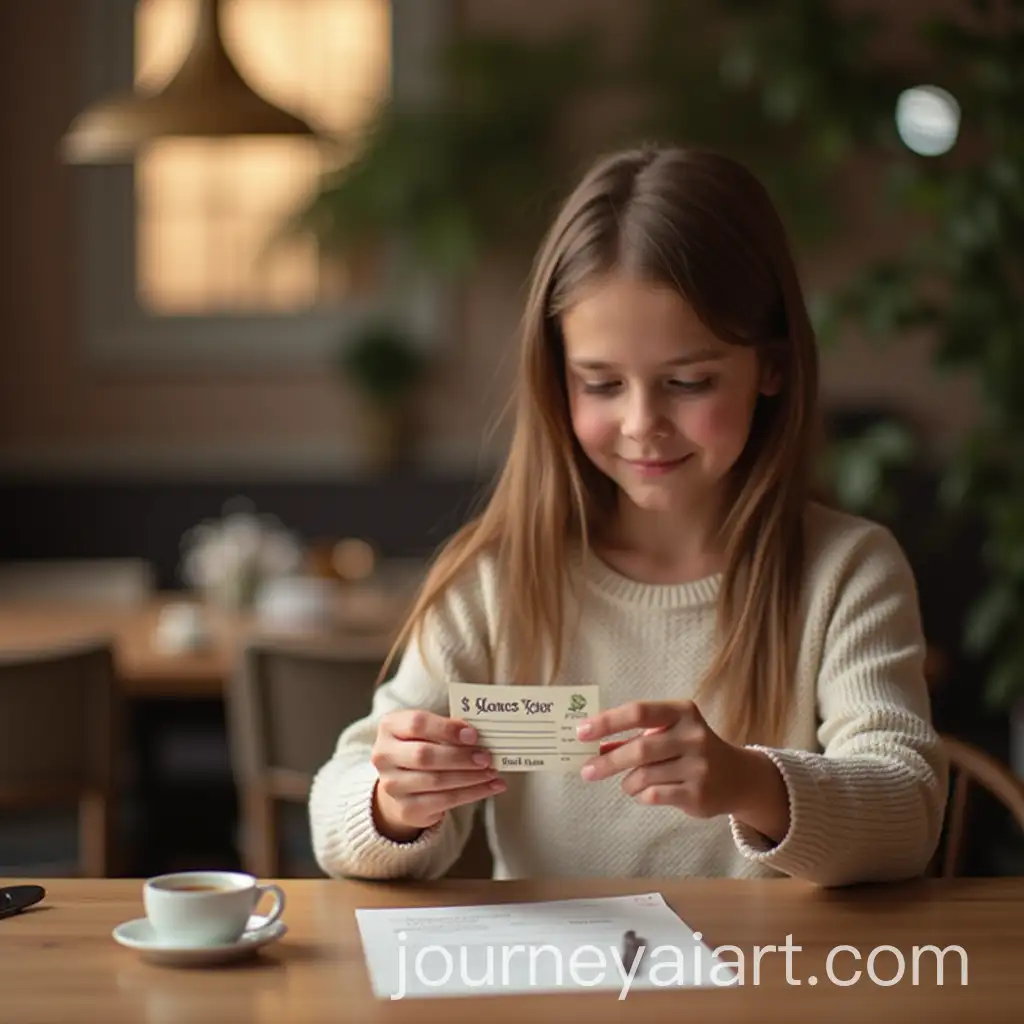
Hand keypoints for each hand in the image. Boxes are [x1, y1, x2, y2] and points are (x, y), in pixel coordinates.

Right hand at [370, 710, 506, 840]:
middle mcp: (384, 755)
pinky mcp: (407, 808)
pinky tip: (488, 787)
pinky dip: (472, 793)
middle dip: (460, 757)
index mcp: (389, 726)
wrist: (400, 784)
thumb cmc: (419, 747)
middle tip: (486, 757)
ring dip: (470, 777)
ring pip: (436, 781)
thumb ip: (447, 729)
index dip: (447, 729)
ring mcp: (392, 785)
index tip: (473, 735)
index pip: (417, 724)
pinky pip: (444, 801)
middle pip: (425, 756)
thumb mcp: (426, 731)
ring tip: (492, 772)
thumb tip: (476, 734)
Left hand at [576, 700, 788, 835]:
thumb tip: (592, 743)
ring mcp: (698, 766)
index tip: (581, 732)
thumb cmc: (691, 749)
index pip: (638, 712)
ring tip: (627, 783)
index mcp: (682, 712)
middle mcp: (693, 735)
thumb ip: (634, 736)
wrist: (739, 777)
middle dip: (607, 761)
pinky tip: (645, 792)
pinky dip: (641, 794)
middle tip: (586, 771)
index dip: (607, 722)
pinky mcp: (698, 793)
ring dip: (627, 782)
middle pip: (639, 748)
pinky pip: (654, 795)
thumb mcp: (668, 732)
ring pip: (644, 776)